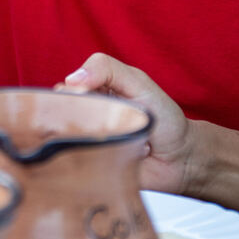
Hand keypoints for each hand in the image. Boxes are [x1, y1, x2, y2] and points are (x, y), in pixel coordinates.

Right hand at [60, 53, 193, 194]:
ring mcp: (86, 144)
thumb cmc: (162, 116)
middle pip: (58, 113)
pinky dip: (79, 160)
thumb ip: (108, 70)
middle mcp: (85, 117)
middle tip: (97, 119)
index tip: (83, 93)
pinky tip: (98, 157)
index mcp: (93, 92)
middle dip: (71, 115)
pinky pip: (71, 166)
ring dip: (78, 138)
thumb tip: (71, 80)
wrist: (181, 159)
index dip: (71, 91)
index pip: (66, 88)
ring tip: (103, 139)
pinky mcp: (90, 169)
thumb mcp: (138, 82)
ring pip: (60, 140)